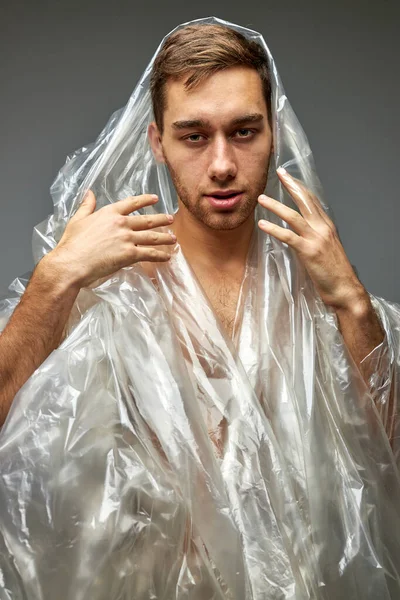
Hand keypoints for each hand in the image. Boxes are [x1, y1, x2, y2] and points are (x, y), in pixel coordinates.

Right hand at [46, 191, 175, 287]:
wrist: (72, 262)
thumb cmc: (72, 244)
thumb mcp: (77, 220)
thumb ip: (86, 206)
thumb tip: (89, 193)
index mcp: (109, 213)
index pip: (131, 203)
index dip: (145, 200)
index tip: (155, 198)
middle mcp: (121, 223)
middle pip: (146, 220)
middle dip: (160, 219)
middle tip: (170, 219)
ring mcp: (127, 238)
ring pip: (151, 237)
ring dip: (164, 238)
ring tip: (173, 239)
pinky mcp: (130, 254)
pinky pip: (149, 254)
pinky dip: (160, 256)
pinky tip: (167, 257)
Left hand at [257, 167, 365, 310]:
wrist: (345, 289)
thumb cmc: (334, 273)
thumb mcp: (325, 249)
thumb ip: (314, 237)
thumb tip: (298, 231)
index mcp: (327, 226)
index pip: (312, 200)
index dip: (300, 187)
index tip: (288, 176)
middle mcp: (323, 228)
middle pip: (305, 200)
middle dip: (291, 185)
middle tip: (279, 172)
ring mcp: (316, 239)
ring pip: (294, 216)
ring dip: (276, 206)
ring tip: (261, 199)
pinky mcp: (309, 251)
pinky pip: (288, 236)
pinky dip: (274, 229)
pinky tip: (262, 225)